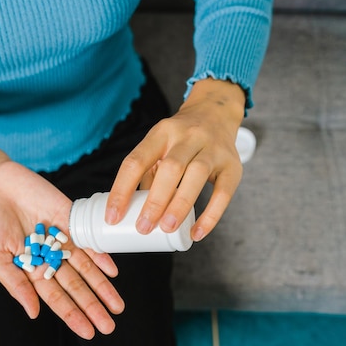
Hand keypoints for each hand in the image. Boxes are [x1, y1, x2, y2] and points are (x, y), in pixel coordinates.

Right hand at [0, 135, 124, 339]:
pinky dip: (100, 254)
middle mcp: (51, 257)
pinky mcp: (69, 218)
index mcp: (32, 269)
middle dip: (92, 306)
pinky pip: (88, 239)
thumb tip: (33, 312)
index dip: (72, 314)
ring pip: (86, 267)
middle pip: (76, 286)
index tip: (88, 332)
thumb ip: (15, 283)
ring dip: (102, 286)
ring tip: (117, 305)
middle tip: (109, 326)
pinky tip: (112, 270)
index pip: (56, 297)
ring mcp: (62, 238)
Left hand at [105, 78, 245, 241]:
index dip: (122, 190)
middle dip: (155, 200)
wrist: (216, 113)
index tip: (112, 217)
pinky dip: (211, 216)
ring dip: (180, 205)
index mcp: (161, 133)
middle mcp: (188, 137)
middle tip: (143, 227)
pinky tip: (197, 233)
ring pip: (196, 175)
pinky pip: (223, 192)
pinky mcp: (233, 165)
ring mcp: (213, 149)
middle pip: (170, 168)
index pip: (136, 161)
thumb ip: (147, 175)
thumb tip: (130, 213)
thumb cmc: (180, 138)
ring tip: (167, 228)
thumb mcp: (160, 146)